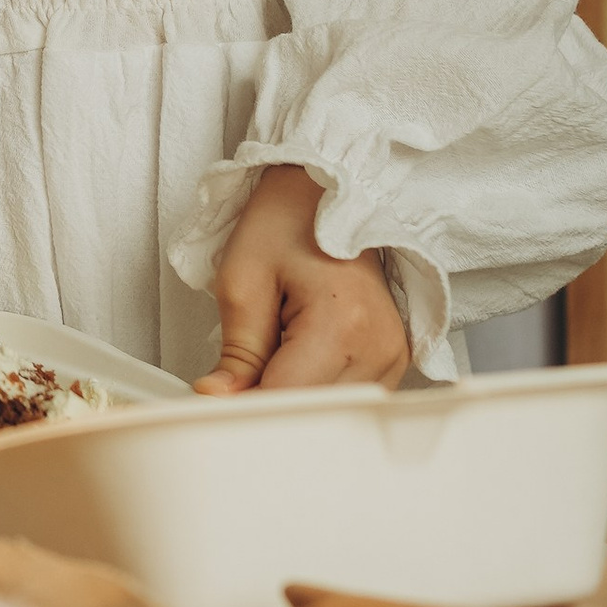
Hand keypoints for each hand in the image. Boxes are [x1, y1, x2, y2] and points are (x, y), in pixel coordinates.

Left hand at [194, 166, 409, 395]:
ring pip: (330, 412)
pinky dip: (313, 390)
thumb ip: (236, 352)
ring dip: (291, 399)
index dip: (243, 409)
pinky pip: (346, 397)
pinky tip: (291, 364)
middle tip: (229, 384)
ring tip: (264, 363)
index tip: (213, 402)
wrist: (325, 192)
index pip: (287, 401)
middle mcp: (379, 349)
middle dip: (264, 406)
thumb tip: (221, 400)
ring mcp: (393, 357)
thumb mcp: (242, 280)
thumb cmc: (285, 220)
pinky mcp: (393, 359)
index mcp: (342, 325)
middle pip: (312, 414)